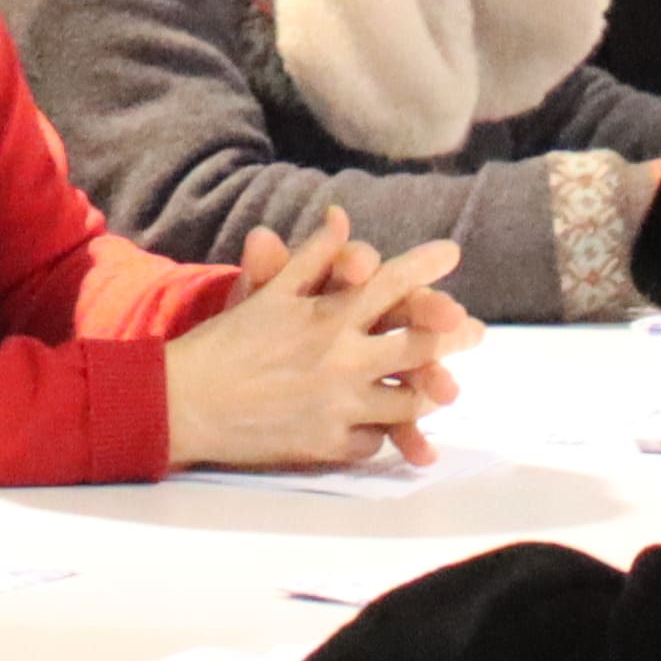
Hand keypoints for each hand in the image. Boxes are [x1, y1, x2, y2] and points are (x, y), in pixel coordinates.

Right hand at [158, 213, 473, 471]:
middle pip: (418, 346)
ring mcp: (340, 405)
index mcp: (327, 316)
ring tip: (443, 386)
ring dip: (428, 391)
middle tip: (474, 330)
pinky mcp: (329, 444)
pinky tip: (392, 426)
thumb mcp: (268, 293)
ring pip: (409, 401)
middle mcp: (342, 358)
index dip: (424, 266)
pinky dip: (387, 432)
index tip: (452, 253)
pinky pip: (377, 440)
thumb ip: (312, 258)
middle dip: (453, 335)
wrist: (186, 402)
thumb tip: (341, 217)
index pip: (389, 284)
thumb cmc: (225, 342)